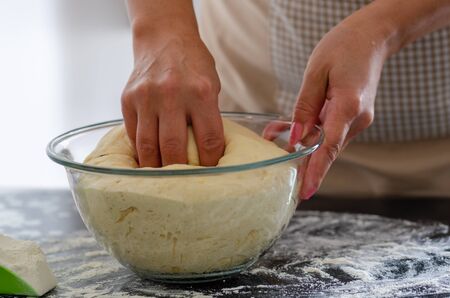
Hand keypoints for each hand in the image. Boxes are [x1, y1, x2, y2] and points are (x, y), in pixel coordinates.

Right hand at [121, 34, 224, 166]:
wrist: (163, 39)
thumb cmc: (193, 64)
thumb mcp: (211, 85)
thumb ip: (209, 116)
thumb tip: (207, 154)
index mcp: (201, 92)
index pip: (208, 140)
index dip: (210, 163)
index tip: (210, 174)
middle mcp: (172, 94)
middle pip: (173, 148)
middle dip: (179, 172)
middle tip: (184, 184)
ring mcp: (146, 97)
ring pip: (147, 146)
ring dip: (155, 168)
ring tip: (162, 179)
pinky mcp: (128, 99)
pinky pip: (133, 135)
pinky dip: (141, 151)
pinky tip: (148, 160)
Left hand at [290, 15, 389, 199]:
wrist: (372, 37)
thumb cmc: (344, 47)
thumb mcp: (316, 71)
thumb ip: (305, 106)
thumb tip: (297, 137)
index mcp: (348, 106)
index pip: (330, 146)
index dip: (317, 171)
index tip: (306, 191)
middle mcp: (357, 119)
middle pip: (327, 150)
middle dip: (301, 160)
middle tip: (278, 170)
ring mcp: (358, 120)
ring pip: (326, 142)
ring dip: (300, 143)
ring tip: (272, 134)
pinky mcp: (353, 117)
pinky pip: (329, 131)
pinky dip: (310, 132)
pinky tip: (287, 126)